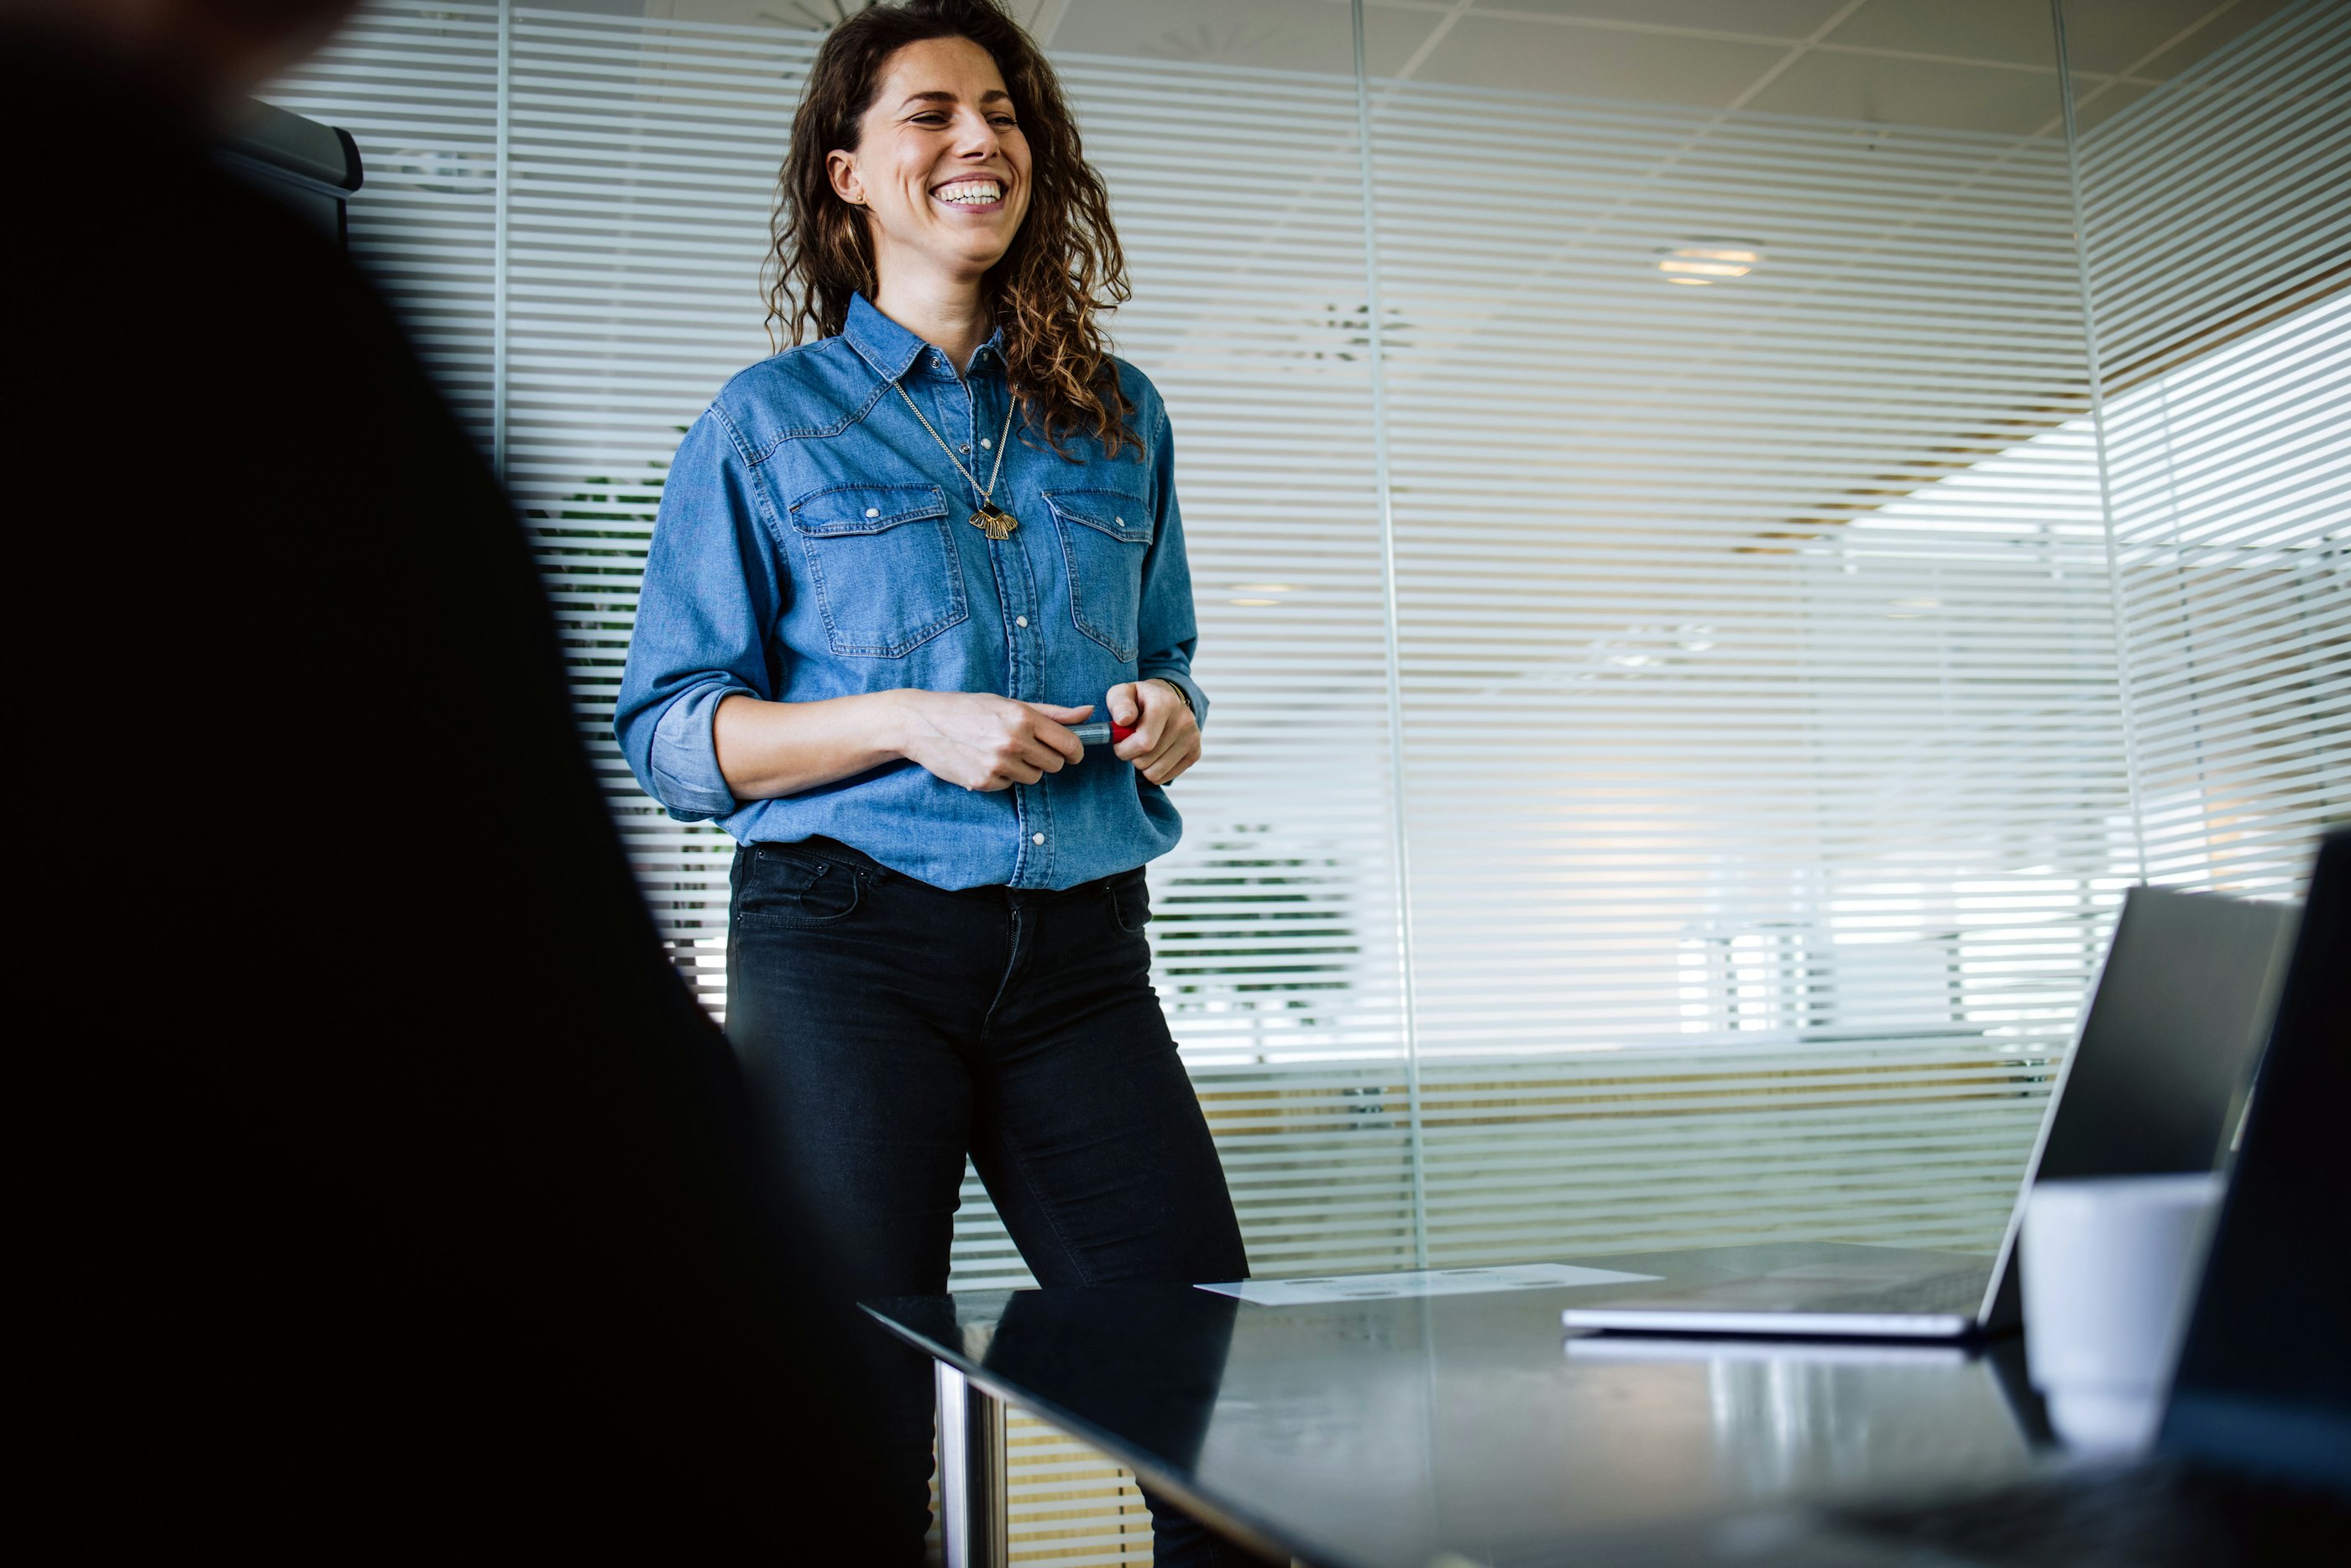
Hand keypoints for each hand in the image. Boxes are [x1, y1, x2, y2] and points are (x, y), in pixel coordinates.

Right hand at [894, 692, 1090, 791]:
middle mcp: (1013, 741)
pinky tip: (984, 761)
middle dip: (1046, 758)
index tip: (1071, 753)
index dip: (1075, 751)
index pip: (1069, 744)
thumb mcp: (1009, 703)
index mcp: (1023, 717)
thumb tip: (1087, 712)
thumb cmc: (969, 709)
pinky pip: (1009, 786)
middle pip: (1054, 764)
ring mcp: (998, 764)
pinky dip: (1001, 777)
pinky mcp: (984, 782)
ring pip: (1034, 777)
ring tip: (1000, 751)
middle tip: (1026, 747)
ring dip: (1024, 768)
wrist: (923, 723)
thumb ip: (1051, 712)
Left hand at [1107, 679, 1200, 785]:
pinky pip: (1166, 777)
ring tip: (1143, 748)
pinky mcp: (1195, 753)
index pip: (1144, 742)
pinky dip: (1155, 770)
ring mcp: (1192, 738)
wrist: (1167, 698)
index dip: (1124, 749)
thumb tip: (1123, 720)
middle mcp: (1183, 721)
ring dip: (1143, 765)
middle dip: (1131, 757)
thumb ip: (1119, 703)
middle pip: (1146, 760)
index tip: (1118, 744)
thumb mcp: (1123, 692)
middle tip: (1131, 744)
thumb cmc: (1140, 699)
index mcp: (1164, 704)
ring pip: (1155, 773)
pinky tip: (1155, 754)